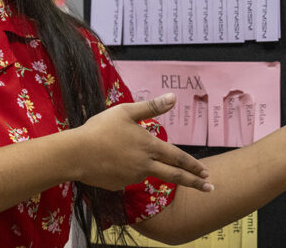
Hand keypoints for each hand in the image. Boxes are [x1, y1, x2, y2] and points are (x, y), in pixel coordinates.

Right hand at [72, 93, 212, 191]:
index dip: (194, 166)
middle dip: (195, 183)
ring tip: (123, 153)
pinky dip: (124, 170)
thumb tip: (173, 97)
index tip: (207, 173)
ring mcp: (133, 178)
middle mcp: (145, 165)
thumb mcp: (126, 111)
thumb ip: (152, 107)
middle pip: (175, 176)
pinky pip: (127, 177)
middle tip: (210, 188)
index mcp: (150, 146)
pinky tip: (108, 160)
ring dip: (146, 168)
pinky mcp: (119, 186)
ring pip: (146, 173)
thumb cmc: (100, 129)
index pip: (178, 158)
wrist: (76, 153)